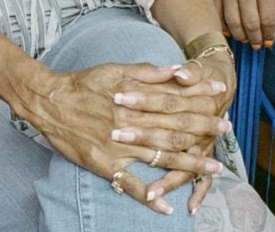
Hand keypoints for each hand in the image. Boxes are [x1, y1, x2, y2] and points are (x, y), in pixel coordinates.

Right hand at [27, 62, 226, 213]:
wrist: (48, 100)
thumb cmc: (82, 82)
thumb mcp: (114, 69)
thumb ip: (147, 71)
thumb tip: (177, 70)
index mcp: (134, 98)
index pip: (174, 99)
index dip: (199, 99)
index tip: (220, 99)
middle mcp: (130, 122)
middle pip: (173, 129)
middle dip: (202, 130)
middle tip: (226, 131)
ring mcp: (118, 145)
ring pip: (159, 157)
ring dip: (188, 165)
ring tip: (212, 168)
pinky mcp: (104, 163)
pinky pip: (128, 183)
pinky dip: (147, 196)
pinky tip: (165, 205)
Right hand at [200, 0, 274, 46]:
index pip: (269, 18)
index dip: (271, 33)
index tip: (271, 41)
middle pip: (251, 24)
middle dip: (256, 39)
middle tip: (259, 45)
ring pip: (233, 22)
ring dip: (241, 36)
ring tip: (246, 41)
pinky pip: (217, 12)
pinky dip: (223, 25)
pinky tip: (229, 30)